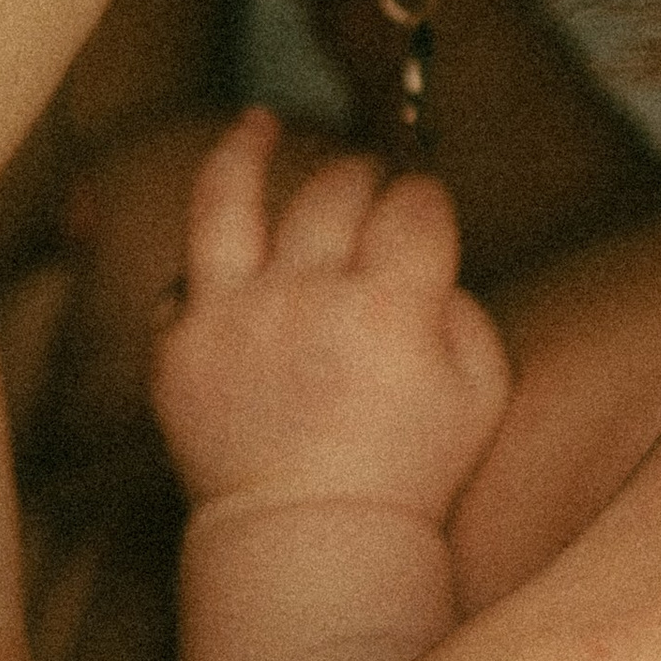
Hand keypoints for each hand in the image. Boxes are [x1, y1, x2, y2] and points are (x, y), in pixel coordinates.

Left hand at [151, 109, 512, 524]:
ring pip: (230, 196)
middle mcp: (305, 297)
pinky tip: (231, 254)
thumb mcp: (483, 388)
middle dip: (363, 177)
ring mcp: (231, 317)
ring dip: (248, 149)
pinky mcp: (177, 346)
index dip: (426, 199)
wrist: (311, 537)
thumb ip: (465, 308)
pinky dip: (210, 265)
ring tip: (259, 123)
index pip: (415, 203)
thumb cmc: (410, 468)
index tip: (425, 210)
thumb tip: (429, 259)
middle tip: (371, 187)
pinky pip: (184, 276)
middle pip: (335, 189)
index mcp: (391, 308)